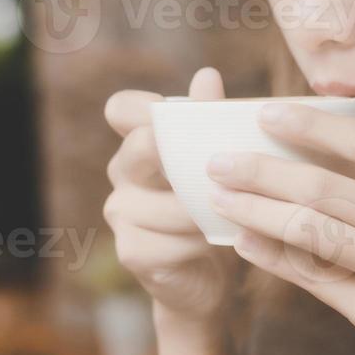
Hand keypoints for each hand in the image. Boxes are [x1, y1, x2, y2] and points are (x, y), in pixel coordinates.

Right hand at [103, 67, 240, 333]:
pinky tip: (218, 241)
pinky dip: (202, 240)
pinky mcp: (131, 250)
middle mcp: (120, 173)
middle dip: (187, 156)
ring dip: (207, 208)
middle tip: (222, 170)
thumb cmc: (212, 207)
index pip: (121, 107)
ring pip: (167, 201)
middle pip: (142, 146)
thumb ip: (210, 120)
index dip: (146, 106)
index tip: (180, 118)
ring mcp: (120, 213)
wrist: (202, 278)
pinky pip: (172, 240)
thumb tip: (206, 75)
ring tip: (233, 211)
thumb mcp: (216, 163)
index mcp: (138, 142)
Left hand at [204, 103, 354, 354]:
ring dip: (257, 213)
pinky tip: (246, 241)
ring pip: (312, 233)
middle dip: (263, 172)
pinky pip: (314, 280)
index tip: (266, 113)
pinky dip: (274, 258)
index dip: (310, 125)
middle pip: (326, 189)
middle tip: (220, 161)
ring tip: (220, 198)